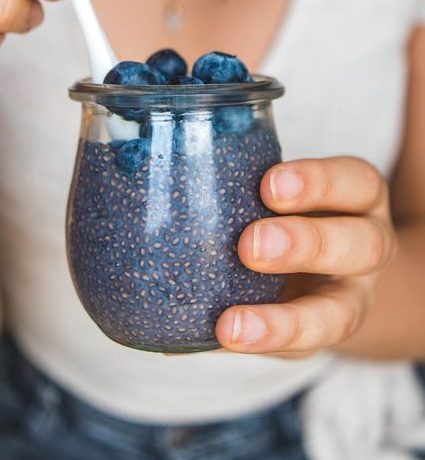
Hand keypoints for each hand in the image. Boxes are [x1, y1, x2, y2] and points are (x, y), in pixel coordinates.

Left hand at [215, 157, 396, 356]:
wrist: (317, 267)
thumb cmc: (288, 209)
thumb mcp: (284, 190)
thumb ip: (244, 184)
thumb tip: (163, 179)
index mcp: (358, 199)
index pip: (356, 182)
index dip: (318, 182)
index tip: (269, 185)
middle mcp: (366, 248)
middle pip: (364, 246)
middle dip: (307, 244)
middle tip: (250, 245)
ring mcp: (351, 298)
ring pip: (342, 314)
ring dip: (285, 320)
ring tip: (231, 324)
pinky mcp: (325, 337)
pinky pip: (303, 351)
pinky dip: (261, 344)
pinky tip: (221, 337)